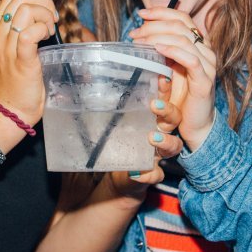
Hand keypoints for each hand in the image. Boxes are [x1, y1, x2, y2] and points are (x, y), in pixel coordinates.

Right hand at [0, 0, 58, 125]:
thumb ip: (21, 32)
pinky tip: (48, 38)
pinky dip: (43, 29)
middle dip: (43, 1)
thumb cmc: (16, 83)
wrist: (9, 110)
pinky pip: (30, 32)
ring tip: (51, 31)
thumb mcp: (12, 51)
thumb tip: (42, 13)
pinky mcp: (20, 60)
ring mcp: (6, 48)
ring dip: (45, 15)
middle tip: (53, 18)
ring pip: (26, 10)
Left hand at [106, 75, 183, 196]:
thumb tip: (77, 80)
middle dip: (168, 111)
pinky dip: (149, 174)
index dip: (165, 88)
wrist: (114, 174)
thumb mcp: (104, 120)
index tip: (162, 77)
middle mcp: (159, 134)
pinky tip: (136, 172)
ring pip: (174, 147)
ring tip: (152, 138)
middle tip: (154, 105)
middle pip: (174, 120)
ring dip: (166, 142)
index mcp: (150, 118)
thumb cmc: (113, 142)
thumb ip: (96, 103)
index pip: (162, 98)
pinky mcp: (152, 174)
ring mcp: (158, 154)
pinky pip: (157, 175)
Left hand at [129, 7, 217, 149]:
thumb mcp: (168, 68)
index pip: (182, 18)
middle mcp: (206, 50)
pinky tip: (157, 49)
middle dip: (155, 26)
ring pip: (185, 39)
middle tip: (135, 34)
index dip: (162, 12)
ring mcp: (208, 64)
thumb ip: (161, 51)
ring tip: (140, 42)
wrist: (195, 123)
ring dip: (158, 37)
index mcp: (198, 44)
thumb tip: (142, 34)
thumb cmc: (181, 96)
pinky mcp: (204, 80)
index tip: (141, 14)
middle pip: (181, 26)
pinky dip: (173, 51)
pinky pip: (191, 59)